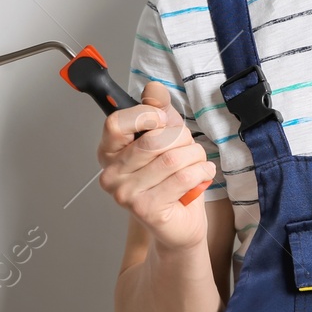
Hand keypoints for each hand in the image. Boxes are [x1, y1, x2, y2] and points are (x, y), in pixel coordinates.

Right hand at [96, 80, 215, 250]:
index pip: (116, 122)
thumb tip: (154, 88)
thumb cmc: (171, 179)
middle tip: (187, 148)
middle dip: (182, 139)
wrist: (180, 223)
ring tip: (197, 163)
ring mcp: (126, 194)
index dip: (145, 115)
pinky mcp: (146, 209)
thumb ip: (158, 110)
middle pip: (154, 139)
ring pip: (173, 158)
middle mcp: (111, 174)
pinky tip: (202, 174)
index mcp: (109, 151)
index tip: (161, 121)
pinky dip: (201, 171)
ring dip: (196, 156)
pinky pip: (183, 177)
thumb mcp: (166, 136)